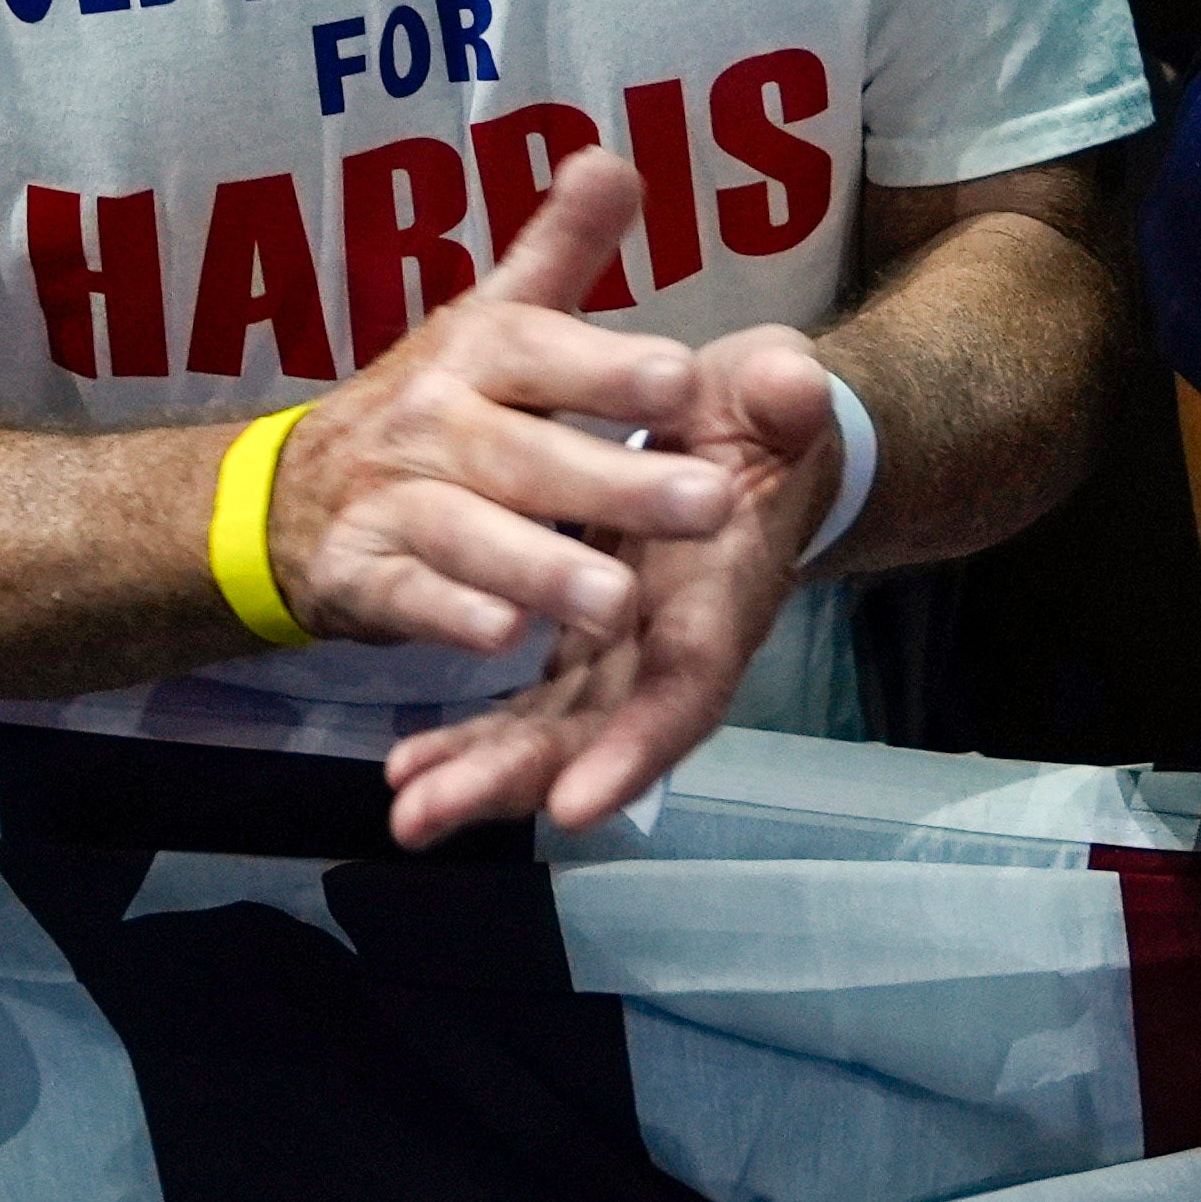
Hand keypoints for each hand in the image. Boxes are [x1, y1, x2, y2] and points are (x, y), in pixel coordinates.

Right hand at [256, 145, 734, 671]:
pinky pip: (408, 598)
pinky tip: (504, 638)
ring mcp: (392, 500)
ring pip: (471, 534)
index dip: (609, 366)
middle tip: (712, 504)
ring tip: (617, 601)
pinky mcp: (360, 574)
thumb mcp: (494, 316)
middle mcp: (432, 420)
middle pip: (527, 455)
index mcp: (477, 350)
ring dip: (540, 567)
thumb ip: (561, 247)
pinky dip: (450, 617)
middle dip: (617, 483)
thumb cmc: (436, 400)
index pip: (545, 351)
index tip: (688, 380)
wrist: (290, 490)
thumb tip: (613, 155)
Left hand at [386, 314, 838, 843]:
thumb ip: (789, 396)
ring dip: (481, 773)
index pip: (688, 679)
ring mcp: (629, 654)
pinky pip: (532, 707)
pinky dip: (474, 741)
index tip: (575, 803)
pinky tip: (408, 769)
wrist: (761, 440)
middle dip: (520, 777)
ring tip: (406, 808)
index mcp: (726, 587)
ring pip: (557, 732)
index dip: (638, 743)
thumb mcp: (780, 392)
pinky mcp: (591, 649)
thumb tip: (795, 386)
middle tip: (425, 815)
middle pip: (603, 730)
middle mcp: (676, 641)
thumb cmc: (768, 418)